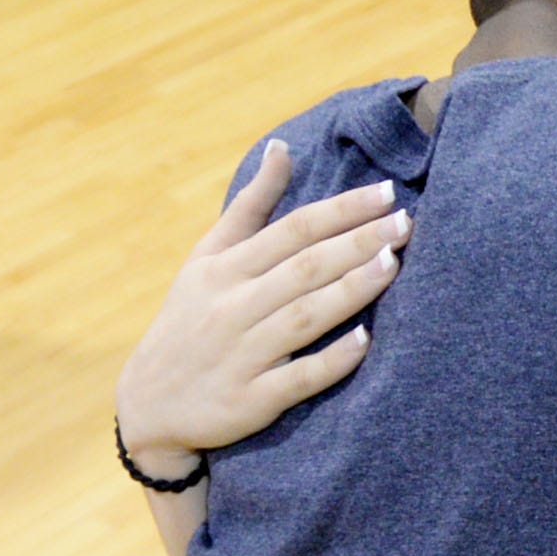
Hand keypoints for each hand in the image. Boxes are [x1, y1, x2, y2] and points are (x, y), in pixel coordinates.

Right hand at [114, 147, 407, 476]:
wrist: (150, 407)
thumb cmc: (191, 321)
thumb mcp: (206, 259)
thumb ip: (249, 207)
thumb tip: (282, 148)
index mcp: (224, 269)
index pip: (291, 230)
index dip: (340, 210)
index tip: (387, 193)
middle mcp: (232, 307)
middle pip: (304, 268)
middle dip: (357, 243)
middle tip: (407, 223)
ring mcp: (242, 354)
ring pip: (303, 317)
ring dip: (350, 290)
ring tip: (393, 265)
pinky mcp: (250, 400)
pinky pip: (297, 378)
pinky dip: (330, 360)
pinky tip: (365, 341)